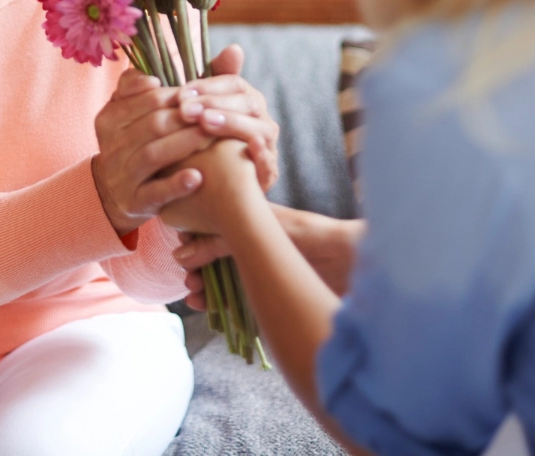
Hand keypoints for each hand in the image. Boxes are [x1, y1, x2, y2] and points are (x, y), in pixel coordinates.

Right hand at [91, 67, 274, 236]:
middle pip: (153, 124)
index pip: (147, 98)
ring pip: (154, 154)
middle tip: (216, 116)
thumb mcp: (140, 109)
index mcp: (110, 115)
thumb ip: (171, 79)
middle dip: (187, 118)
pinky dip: (176, 184)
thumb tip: (234, 51)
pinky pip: (155, 191)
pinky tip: (198, 177)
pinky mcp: (132, 201)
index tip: (200, 95)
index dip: (178, 95)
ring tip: (212, 139)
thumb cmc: (140, 140)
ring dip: (185, 144)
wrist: (115, 192)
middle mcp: (110, 143)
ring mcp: (120, 173)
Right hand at [172, 206, 366, 307]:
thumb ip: (224, 241)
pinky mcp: (272, 294)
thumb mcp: (265, 233)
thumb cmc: (315, 237)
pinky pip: (241, 301)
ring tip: (194, 297)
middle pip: (215, 257)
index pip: (213, 229)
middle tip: (189, 283)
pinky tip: (210, 310)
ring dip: (206, 289)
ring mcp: (263, 271)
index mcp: (254, 223)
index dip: (194, 242)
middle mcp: (256, 246)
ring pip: (225, 280)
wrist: (353, 263)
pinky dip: (223, 306)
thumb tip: (182, 254)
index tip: (181, 255)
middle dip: (197, 269)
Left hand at [179, 44, 280, 190]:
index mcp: (246, 100)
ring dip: (232, 123)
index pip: (233, 83)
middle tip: (186, 108)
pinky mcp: (268, 174)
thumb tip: (231, 48)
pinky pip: (269, 163)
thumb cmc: (208, 145)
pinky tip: (248, 147)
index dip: (208, 85)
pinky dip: (260, 155)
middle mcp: (261, 120)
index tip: (181, 91)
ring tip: (205, 122)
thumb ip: (201, 85)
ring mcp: (267, 146)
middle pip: (246, 102)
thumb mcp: (200, 115)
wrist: (220, 192)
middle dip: (214, 103)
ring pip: (258, 129)